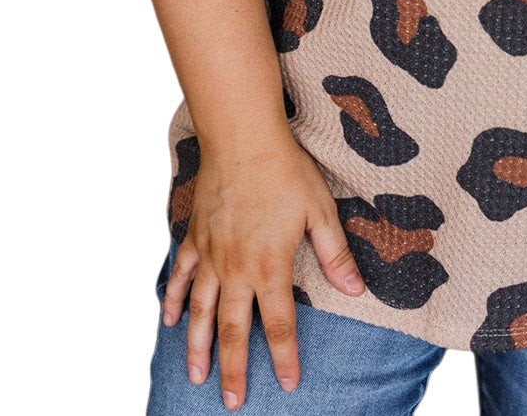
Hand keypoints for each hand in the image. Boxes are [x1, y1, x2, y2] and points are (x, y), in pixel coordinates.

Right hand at [160, 133, 365, 408]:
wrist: (243, 138)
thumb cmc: (286, 171)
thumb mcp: (320, 211)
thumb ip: (336, 254)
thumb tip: (356, 289)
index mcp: (270, 266)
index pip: (279, 324)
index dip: (284, 357)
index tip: (288, 383)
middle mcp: (236, 269)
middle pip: (233, 329)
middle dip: (233, 369)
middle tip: (232, 403)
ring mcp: (211, 254)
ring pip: (201, 311)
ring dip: (198, 346)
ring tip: (197, 376)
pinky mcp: (195, 236)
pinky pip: (181, 275)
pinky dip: (174, 299)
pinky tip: (170, 320)